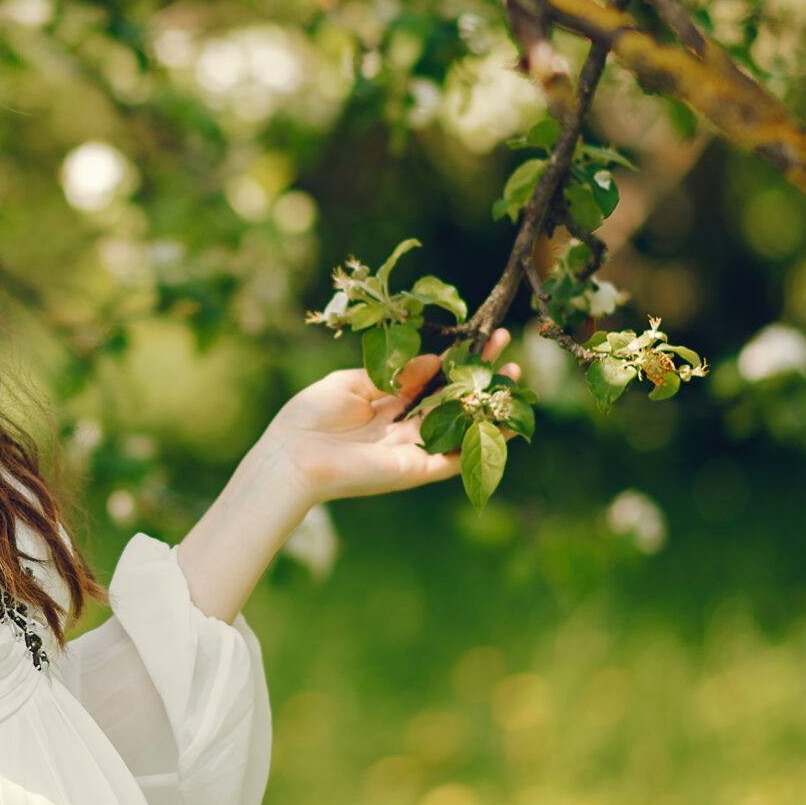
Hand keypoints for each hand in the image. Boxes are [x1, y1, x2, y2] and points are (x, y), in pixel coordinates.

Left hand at [269, 329, 519, 504]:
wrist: (291, 457)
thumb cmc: (308, 418)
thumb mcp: (350, 382)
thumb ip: (393, 372)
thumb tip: (434, 359)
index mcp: (384, 406)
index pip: (430, 378)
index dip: (455, 357)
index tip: (478, 335)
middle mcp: (402, 427)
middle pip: (451, 397)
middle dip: (479, 371)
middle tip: (505, 343)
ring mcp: (412, 449)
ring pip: (462, 424)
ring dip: (490, 400)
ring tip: (515, 373)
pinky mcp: (416, 469)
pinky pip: (458, 456)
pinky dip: (485, 441)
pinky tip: (509, 420)